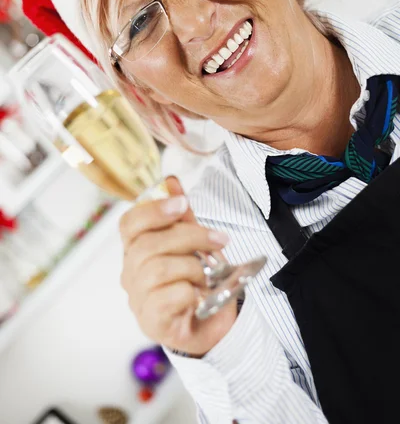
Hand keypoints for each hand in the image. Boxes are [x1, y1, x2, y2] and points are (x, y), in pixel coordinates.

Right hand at [119, 176, 237, 355]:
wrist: (214, 326)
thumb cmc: (199, 283)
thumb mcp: (195, 245)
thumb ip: (182, 218)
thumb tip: (172, 183)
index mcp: (137, 250)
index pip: (129, 224)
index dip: (153, 210)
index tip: (182, 204)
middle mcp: (131, 274)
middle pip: (148, 245)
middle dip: (189, 236)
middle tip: (218, 239)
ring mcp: (138, 299)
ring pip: (158, 269)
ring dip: (193, 267)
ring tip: (209, 275)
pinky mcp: (152, 322)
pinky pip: (169, 297)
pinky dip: (191, 292)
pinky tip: (200, 296)